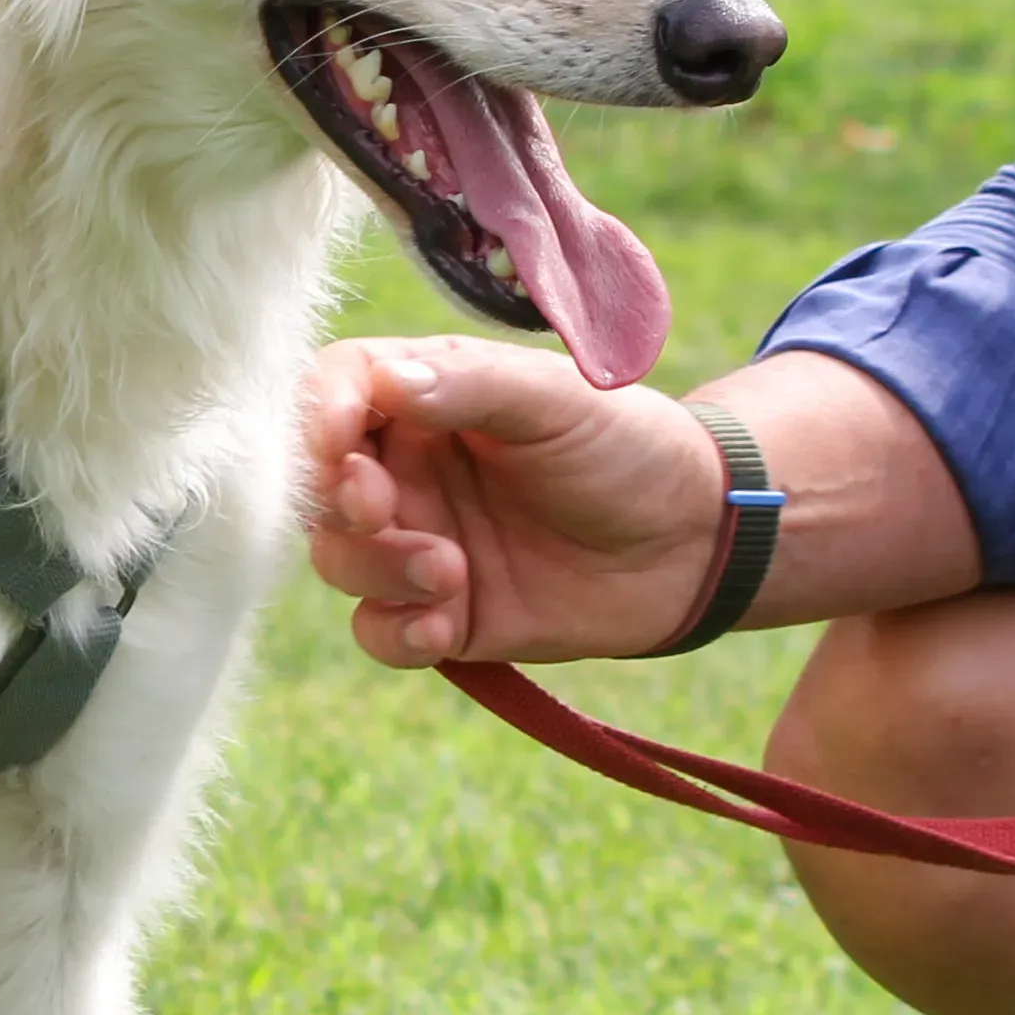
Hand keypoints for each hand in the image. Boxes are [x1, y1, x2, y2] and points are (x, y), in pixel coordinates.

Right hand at [298, 336, 730, 666]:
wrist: (696, 542)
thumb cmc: (629, 447)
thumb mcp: (555, 399)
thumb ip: (468, 386)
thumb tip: (381, 382)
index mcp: (426, 398)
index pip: (335, 391)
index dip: (318, 414)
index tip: (337, 440)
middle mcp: (409, 469)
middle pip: (319, 485)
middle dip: (339, 502)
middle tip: (383, 508)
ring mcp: (421, 543)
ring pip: (340, 560)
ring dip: (375, 567)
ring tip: (448, 571)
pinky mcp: (445, 615)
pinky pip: (381, 631)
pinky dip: (397, 631)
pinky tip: (446, 622)